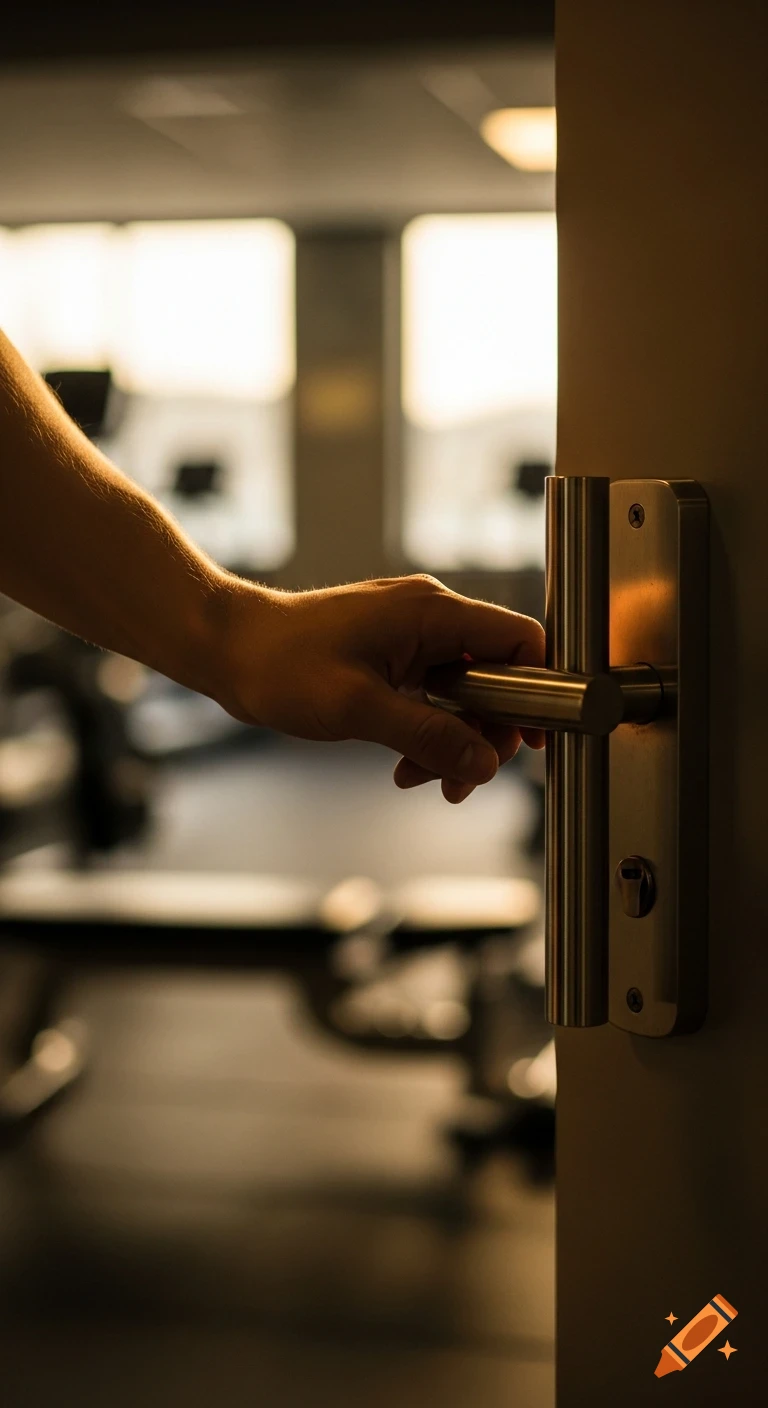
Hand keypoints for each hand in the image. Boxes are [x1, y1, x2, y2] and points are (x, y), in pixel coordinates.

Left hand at [220, 574, 544, 802]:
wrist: (227, 649)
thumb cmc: (280, 664)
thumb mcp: (358, 709)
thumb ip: (428, 736)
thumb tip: (484, 763)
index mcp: (433, 613)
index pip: (520, 641)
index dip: (538, 691)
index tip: (533, 740)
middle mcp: (430, 616)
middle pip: (497, 677)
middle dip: (486, 734)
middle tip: (462, 780)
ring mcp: (411, 635)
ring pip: (465, 694)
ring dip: (453, 742)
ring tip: (422, 779)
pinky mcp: (393, 654)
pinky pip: (434, 697)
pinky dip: (427, 733)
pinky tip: (404, 765)